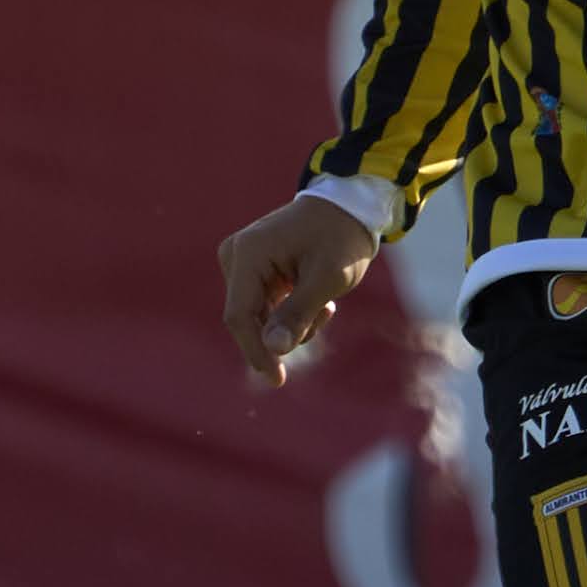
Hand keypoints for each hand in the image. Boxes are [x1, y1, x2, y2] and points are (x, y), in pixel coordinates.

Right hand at [217, 194, 382, 386]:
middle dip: (286, 331)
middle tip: (325, 314)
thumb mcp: (327, 278)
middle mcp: (236, 256)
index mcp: (248, 254)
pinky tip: (320, 303)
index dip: (255, 351)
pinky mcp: (254, 271)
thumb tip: (274, 349)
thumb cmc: (341, 238)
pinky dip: (293, 313)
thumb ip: (298, 314)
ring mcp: (243, 263)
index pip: (239, 316)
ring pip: (260, 319)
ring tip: (326, 305)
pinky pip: (266, 309)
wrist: (349, 207)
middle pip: (249, 320)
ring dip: (295, 323)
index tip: (277, 380)